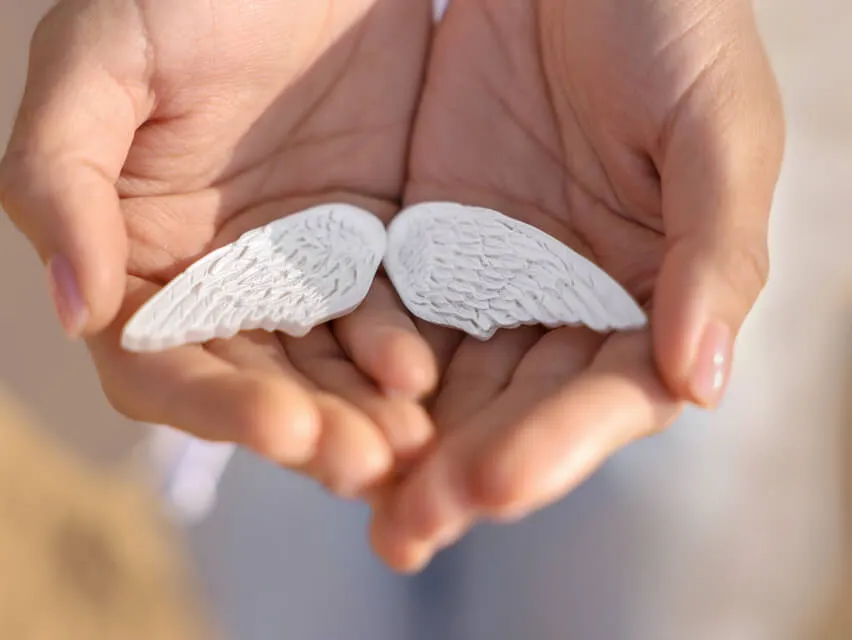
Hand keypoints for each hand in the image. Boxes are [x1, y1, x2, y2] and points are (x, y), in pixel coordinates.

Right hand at [0, 0, 437, 496]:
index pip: (161, 363)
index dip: (217, 404)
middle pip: (256, 384)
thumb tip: (73, 311)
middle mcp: (217, 281)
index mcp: (137, 258)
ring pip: (327, 368)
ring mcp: (298, 272)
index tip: (283, 428)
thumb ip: (60, 183)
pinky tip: (426, 374)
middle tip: (366, 461)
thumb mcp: (98, 65)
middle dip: (308, 429)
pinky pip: (388, 315)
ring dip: (363, 414)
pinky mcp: (369, 250)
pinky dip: (404, 351)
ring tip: (411, 444)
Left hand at [370, 0, 784, 570]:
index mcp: (651, 295)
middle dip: (465, 472)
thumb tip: (705, 384)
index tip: (496, 487)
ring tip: (359, 499)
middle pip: (518, 408)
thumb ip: (717, 251)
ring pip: (449, 382)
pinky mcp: (426, 244)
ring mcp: (492, 278)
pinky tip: (326, 404)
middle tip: (407, 530)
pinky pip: (390, 312)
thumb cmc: (671, 26)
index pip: (608, 395)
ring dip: (405, 444)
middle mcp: (568, 304)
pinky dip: (363, 363)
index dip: (558, 445)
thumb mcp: (717, 127)